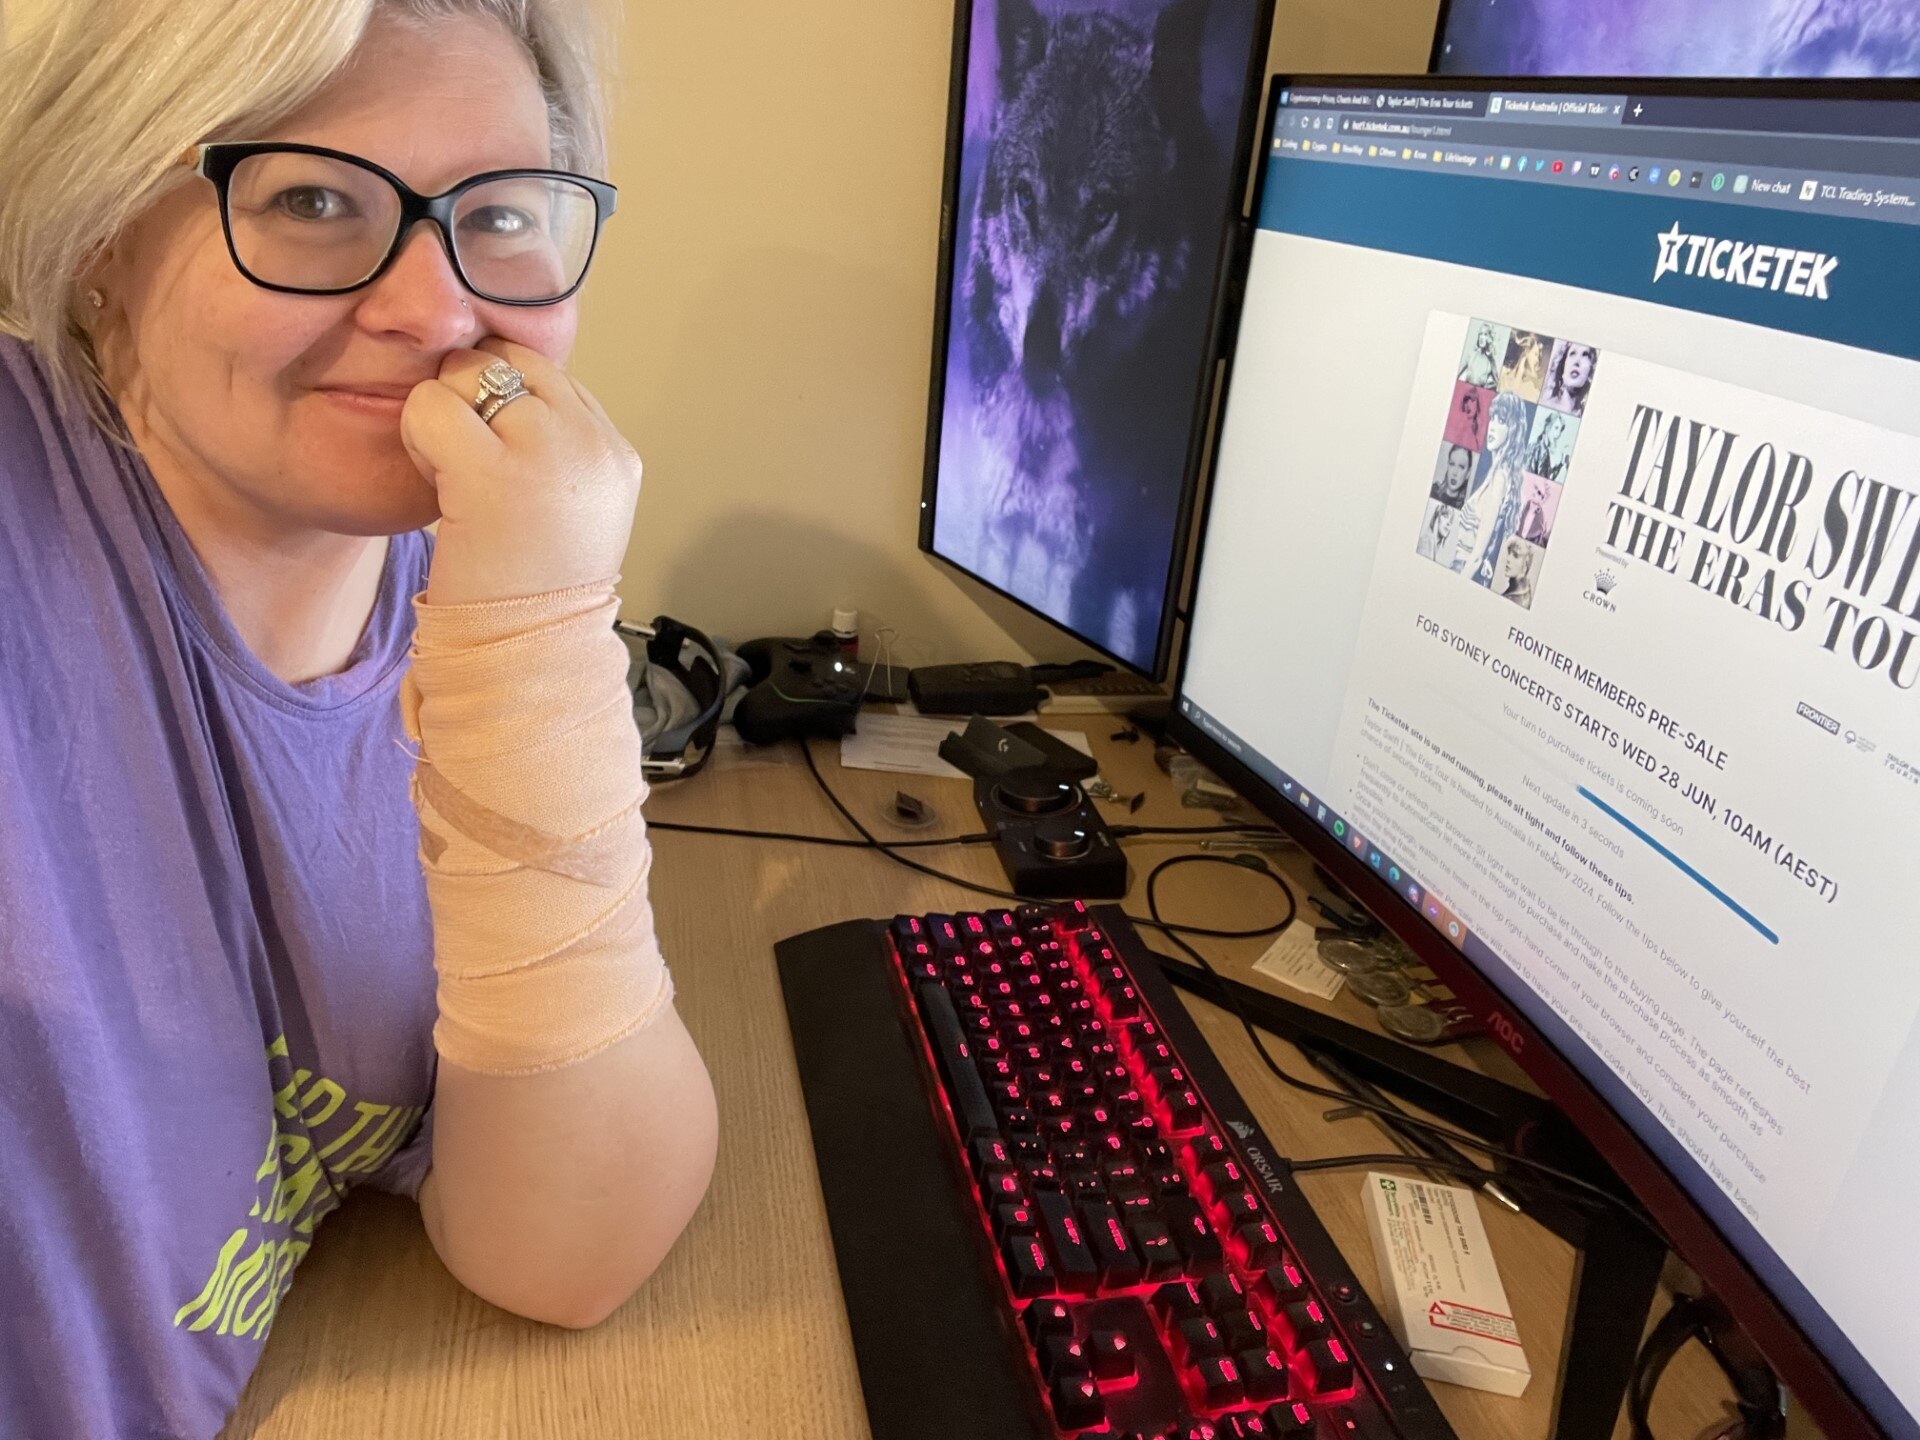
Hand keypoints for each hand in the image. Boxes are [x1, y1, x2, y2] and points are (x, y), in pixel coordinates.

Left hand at [400, 337, 640, 606]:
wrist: (526, 653)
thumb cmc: (535, 591)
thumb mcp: (577, 511)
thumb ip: (560, 448)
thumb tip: (506, 387)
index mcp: (617, 454)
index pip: (553, 378)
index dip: (509, 404)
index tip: (497, 457)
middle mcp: (591, 443)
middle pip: (512, 360)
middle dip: (477, 396)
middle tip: (468, 459)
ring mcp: (547, 451)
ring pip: (469, 372)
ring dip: (444, 414)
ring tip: (452, 473)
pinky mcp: (492, 470)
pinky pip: (432, 405)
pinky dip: (418, 433)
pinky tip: (435, 479)